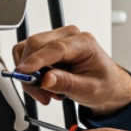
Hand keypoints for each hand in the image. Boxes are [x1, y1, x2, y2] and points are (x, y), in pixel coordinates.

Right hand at [12, 25, 130, 114]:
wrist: (107, 84)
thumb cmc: (104, 84)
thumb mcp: (89, 90)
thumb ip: (67, 84)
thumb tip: (46, 80)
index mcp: (84, 43)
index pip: (54, 47)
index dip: (36, 60)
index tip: (23, 73)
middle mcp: (68, 36)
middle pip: (35, 45)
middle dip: (30, 72)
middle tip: (42, 95)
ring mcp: (56, 39)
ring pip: (26, 51)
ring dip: (30, 75)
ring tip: (47, 92)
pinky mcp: (47, 47)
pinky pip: (27, 56)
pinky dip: (30, 73)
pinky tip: (45, 84)